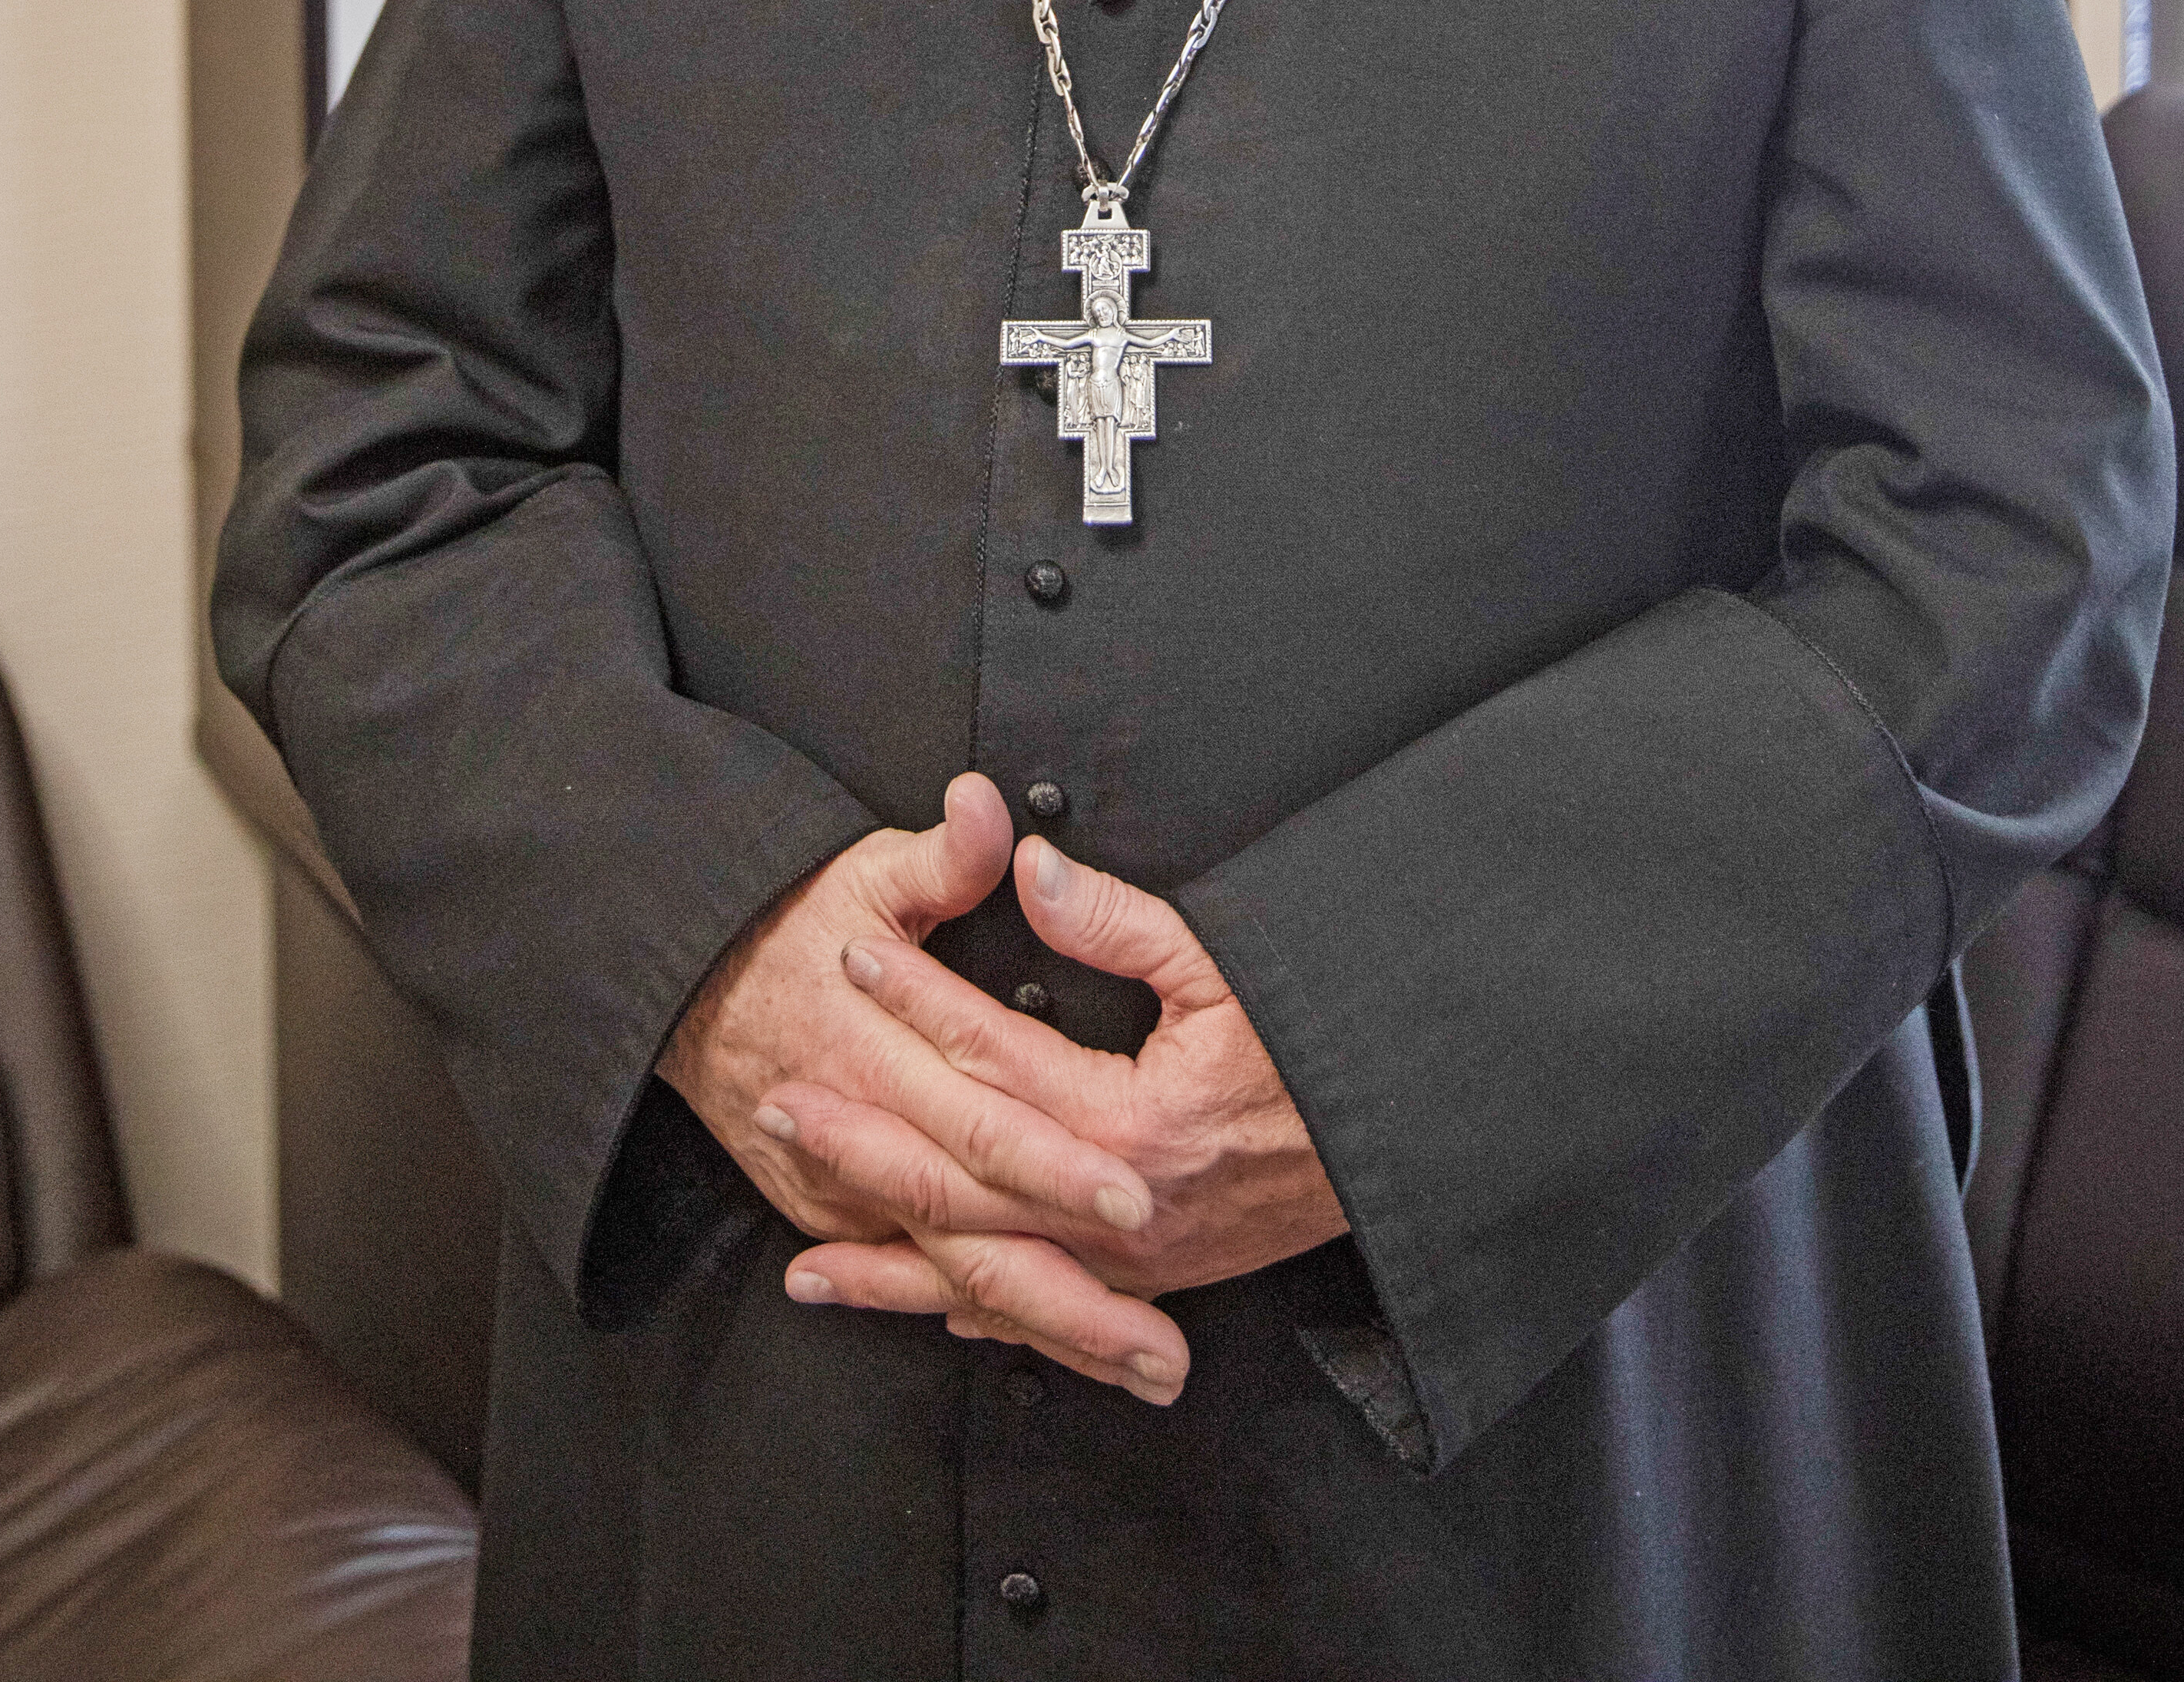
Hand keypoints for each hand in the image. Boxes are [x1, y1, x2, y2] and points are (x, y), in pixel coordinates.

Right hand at [656, 778, 1190, 1396]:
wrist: (681, 981)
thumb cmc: (788, 921)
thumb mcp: (865, 870)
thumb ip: (943, 855)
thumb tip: (991, 809)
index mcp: (879, 1051)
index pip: (983, 1118)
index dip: (1058, 1161)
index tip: (1135, 1192)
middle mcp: (863, 1135)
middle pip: (978, 1228)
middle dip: (1075, 1291)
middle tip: (1162, 1339)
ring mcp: (840, 1190)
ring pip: (954, 1277)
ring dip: (1050, 1327)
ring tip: (1141, 1366)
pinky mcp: (829, 1213)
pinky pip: (917, 1280)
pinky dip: (984, 1320)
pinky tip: (1054, 1349)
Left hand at [769, 824, 1346, 1396]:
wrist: (1405, 1147)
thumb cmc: (1323, 1047)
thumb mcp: (1231, 965)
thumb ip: (1119, 923)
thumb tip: (1028, 869)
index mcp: (1131, 1122)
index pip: (992, 1053)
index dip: (915, 998)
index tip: (851, 954)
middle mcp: (1117, 1210)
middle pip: (958, 1177)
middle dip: (860, 1140)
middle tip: (778, 1101)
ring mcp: (1129, 1263)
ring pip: (980, 1271)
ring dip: (887, 1260)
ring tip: (801, 1261)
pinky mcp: (1148, 1285)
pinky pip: (1036, 1314)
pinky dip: (963, 1313)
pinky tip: (911, 1305)